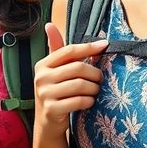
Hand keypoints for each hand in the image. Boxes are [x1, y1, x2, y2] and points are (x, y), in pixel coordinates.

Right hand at [33, 23, 106, 138]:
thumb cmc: (55, 92)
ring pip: (80, 85)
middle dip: (94, 73)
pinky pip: (79, 101)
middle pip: (78, 68)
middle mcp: (41, 77)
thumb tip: (49, 24)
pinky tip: (89, 102)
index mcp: (42, 65)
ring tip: (95, 91)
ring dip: (94, 88)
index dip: (88, 47)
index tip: (105, 45)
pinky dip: (89, 101)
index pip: (69, 51)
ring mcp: (45, 94)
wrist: (47, 122)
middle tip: (100, 79)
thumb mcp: (53, 71)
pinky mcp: (52, 109)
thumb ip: (56, 49)